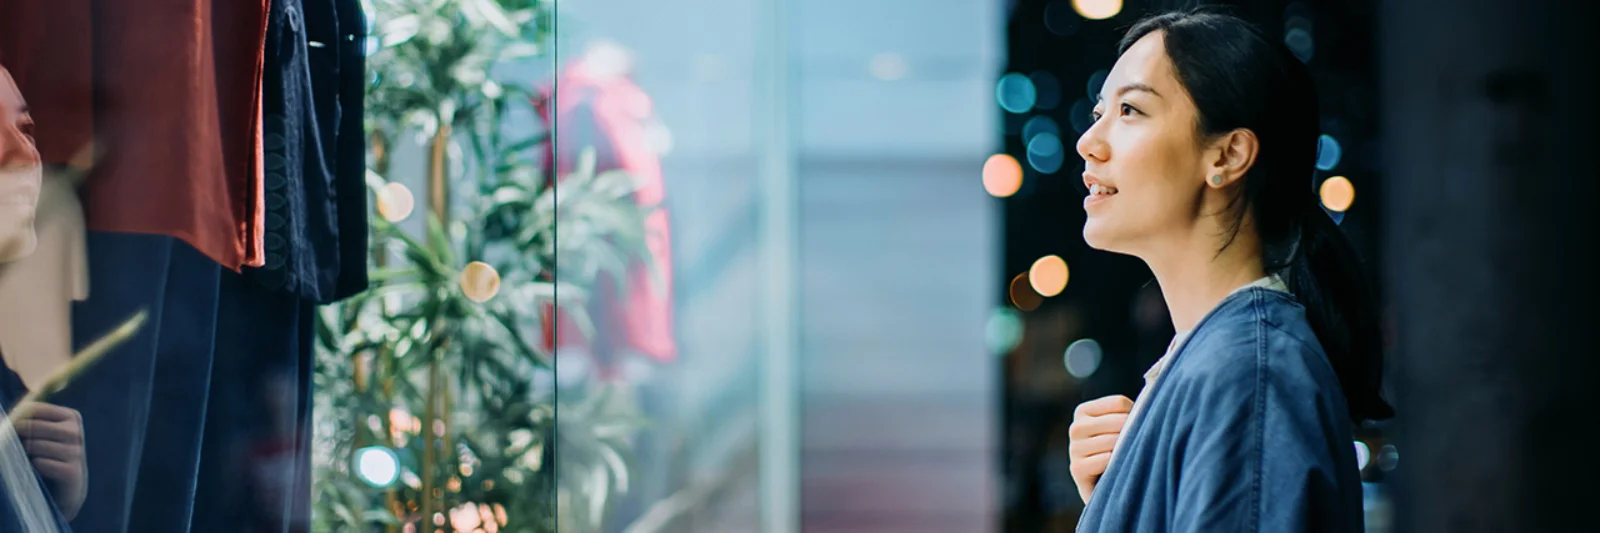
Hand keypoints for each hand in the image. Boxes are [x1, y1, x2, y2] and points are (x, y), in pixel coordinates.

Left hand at [15, 402, 86, 519]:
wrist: (68, 485)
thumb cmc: (49, 454)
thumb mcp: (44, 433)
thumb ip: (32, 419)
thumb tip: (13, 414)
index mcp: (71, 417)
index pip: (35, 408)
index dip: (17, 417)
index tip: (12, 426)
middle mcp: (76, 432)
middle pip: (35, 426)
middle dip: (21, 436)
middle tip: (20, 444)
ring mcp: (76, 452)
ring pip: (37, 445)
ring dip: (28, 453)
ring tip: (31, 457)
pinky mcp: (72, 471)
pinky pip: (42, 463)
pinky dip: (36, 467)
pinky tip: (40, 470)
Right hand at [1069, 394, 1132, 503]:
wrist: (1106, 490)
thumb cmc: (1119, 453)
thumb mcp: (1120, 427)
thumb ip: (1129, 412)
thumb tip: (1149, 402)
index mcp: (1084, 411)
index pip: (1119, 403)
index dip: (1135, 415)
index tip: (1136, 429)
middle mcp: (1075, 428)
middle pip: (1118, 421)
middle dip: (1133, 433)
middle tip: (1137, 447)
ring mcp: (1074, 448)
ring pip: (1113, 440)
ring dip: (1126, 450)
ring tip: (1129, 458)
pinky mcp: (1077, 469)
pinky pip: (1106, 459)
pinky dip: (1117, 465)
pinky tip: (1119, 469)